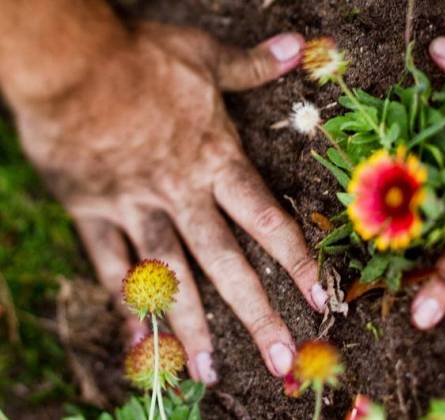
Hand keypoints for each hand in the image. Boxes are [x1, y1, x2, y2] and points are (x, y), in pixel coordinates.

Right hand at [10, 23, 327, 383]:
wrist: (69, 62)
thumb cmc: (141, 58)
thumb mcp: (203, 57)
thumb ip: (251, 65)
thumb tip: (295, 48)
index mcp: (217, 162)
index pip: (268, 221)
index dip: (299, 262)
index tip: (320, 301)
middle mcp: (183, 195)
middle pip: (227, 265)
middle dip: (257, 315)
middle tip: (281, 360)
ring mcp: (137, 208)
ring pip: (171, 277)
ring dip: (191, 327)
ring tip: (209, 371)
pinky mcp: (93, 212)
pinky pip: (111, 267)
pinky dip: (126, 304)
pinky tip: (139, 343)